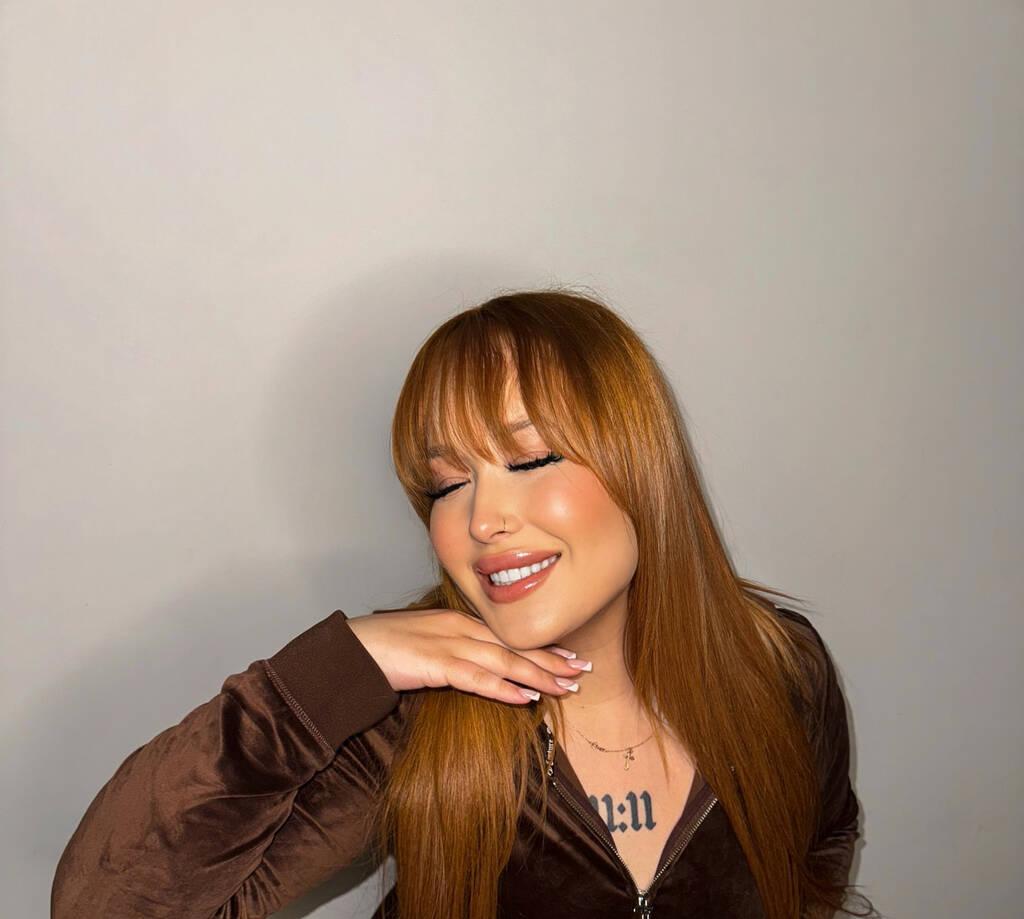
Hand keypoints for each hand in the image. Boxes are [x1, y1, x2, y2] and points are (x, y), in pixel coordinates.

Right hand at [347, 608, 590, 703]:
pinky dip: (504, 688)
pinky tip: (526, 699)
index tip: (569, 656)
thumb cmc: (385, 649)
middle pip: (515, 645)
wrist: (351, 650)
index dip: (541, 646)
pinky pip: (477, 678)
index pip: (509, 635)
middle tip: (582, 670)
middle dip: (551, 659)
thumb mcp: (427, 645)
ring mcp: (449, 644)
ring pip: (504, 661)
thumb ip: (453, 653)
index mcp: (459, 622)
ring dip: (539, 675)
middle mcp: (460, 629)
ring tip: (567, 687)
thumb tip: (479, 670)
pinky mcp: (435, 664)